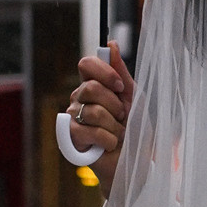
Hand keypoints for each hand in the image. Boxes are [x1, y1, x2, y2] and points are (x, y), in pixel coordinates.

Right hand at [68, 42, 132, 194]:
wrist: (135, 161)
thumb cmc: (135, 130)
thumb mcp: (135, 98)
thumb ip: (122, 73)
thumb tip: (111, 44)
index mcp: (94, 85)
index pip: (86, 64)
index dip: (104, 72)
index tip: (120, 87)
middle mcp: (79, 99)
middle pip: (90, 88)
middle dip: (114, 105)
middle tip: (122, 117)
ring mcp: (73, 118)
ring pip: (92, 111)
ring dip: (114, 126)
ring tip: (118, 134)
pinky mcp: (71, 138)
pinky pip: (88, 131)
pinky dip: (108, 139)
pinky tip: (110, 144)